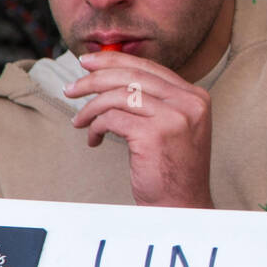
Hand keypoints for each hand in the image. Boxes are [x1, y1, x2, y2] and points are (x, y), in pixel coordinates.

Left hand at [66, 51, 213, 208]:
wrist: (181, 205)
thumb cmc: (171, 168)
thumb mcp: (172, 125)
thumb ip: (155, 100)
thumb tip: (113, 75)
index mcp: (195, 96)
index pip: (149, 67)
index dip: (114, 61)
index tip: (89, 62)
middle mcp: (188, 103)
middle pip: (132, 76)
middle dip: (95, 78)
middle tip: (72, 87)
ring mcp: (173, 118)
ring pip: (118, 95)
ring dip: (91, 107)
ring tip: (79, 121)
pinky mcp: (154, 135)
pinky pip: (112, 118)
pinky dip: (96, 126)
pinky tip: (93, 139)